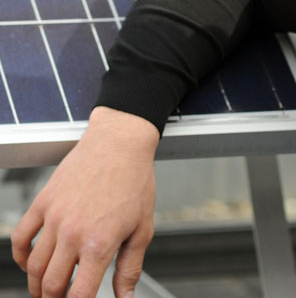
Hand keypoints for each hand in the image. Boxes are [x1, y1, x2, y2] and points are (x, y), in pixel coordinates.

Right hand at [11, 106, 158, 296]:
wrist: (120, 143)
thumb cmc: (135, 181)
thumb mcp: (143, 228)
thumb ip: (130, 268)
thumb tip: (125, 297)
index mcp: (100, 243)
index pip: (79, 294)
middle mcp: (73, 233)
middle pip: (51, 285)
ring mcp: (54, 218)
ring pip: (34, 266)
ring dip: (37, 285)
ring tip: (47, 291)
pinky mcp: (43, 203)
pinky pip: (21, 238)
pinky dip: (21, 257)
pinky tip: (31, 264)